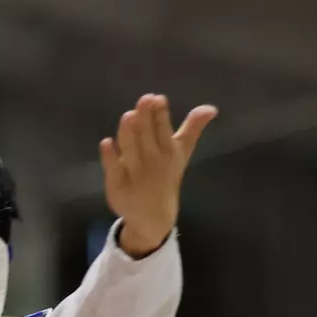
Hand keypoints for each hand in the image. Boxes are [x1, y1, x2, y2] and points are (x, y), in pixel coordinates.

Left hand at [99, 94, 216, 258]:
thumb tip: (211, 108)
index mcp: (169, 153)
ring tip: (129, 115)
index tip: (157, 98)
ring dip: (129, 134)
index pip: (164, 131)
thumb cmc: (166, 177)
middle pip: (147, 138)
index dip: (160, 115)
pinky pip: (113, 171)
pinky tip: (106, 142)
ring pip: (130, 152)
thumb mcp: (181, 153)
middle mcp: (153, 163)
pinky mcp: (117, 187)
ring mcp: (134, 176)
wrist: (154, 217)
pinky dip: (109, 158)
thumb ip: (193, 128)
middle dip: (145, 119)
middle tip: (144, 100)